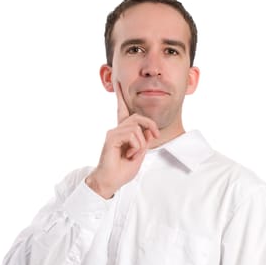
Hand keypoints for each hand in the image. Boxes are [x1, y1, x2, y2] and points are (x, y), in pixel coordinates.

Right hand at [85, 82, 159, 198]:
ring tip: (134, 154)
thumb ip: (144, 142)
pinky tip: (129, 155)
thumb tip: (148, 132)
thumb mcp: (139, 154)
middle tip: (155, 138)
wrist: (110, 182)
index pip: (122, 111)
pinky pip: (132, 134)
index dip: (120, 97)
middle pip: (137, 117)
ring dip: (142, 143)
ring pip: (136, 126)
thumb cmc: (122, 170)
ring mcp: (113, 132)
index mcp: (123, 133)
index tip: (116, 83)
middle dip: (150, 125)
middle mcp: (117, 130)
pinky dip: (136, 146)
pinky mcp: (111, 137)